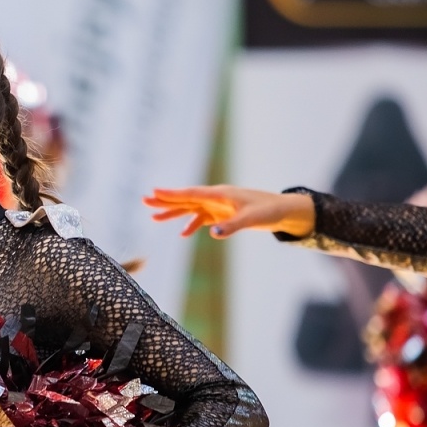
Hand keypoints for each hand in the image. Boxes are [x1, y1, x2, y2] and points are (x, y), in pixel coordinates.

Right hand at [143, 185, 314, 238]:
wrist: (282, 210)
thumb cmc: (268, 211)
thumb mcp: (251, 219)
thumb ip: (231, 226)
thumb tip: (211, 234)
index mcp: (220, 194)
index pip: (191, 194)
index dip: (173, 194)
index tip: (154, 192)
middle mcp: (216, 198)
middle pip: (186, 199)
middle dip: (165, 201)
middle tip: (145, 200)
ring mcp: (218, 206)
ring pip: (190, 208)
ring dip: (173, 212)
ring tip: (153, 217)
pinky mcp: (222, 214)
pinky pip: (201, 218)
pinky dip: (191, 225)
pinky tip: (182, 234)